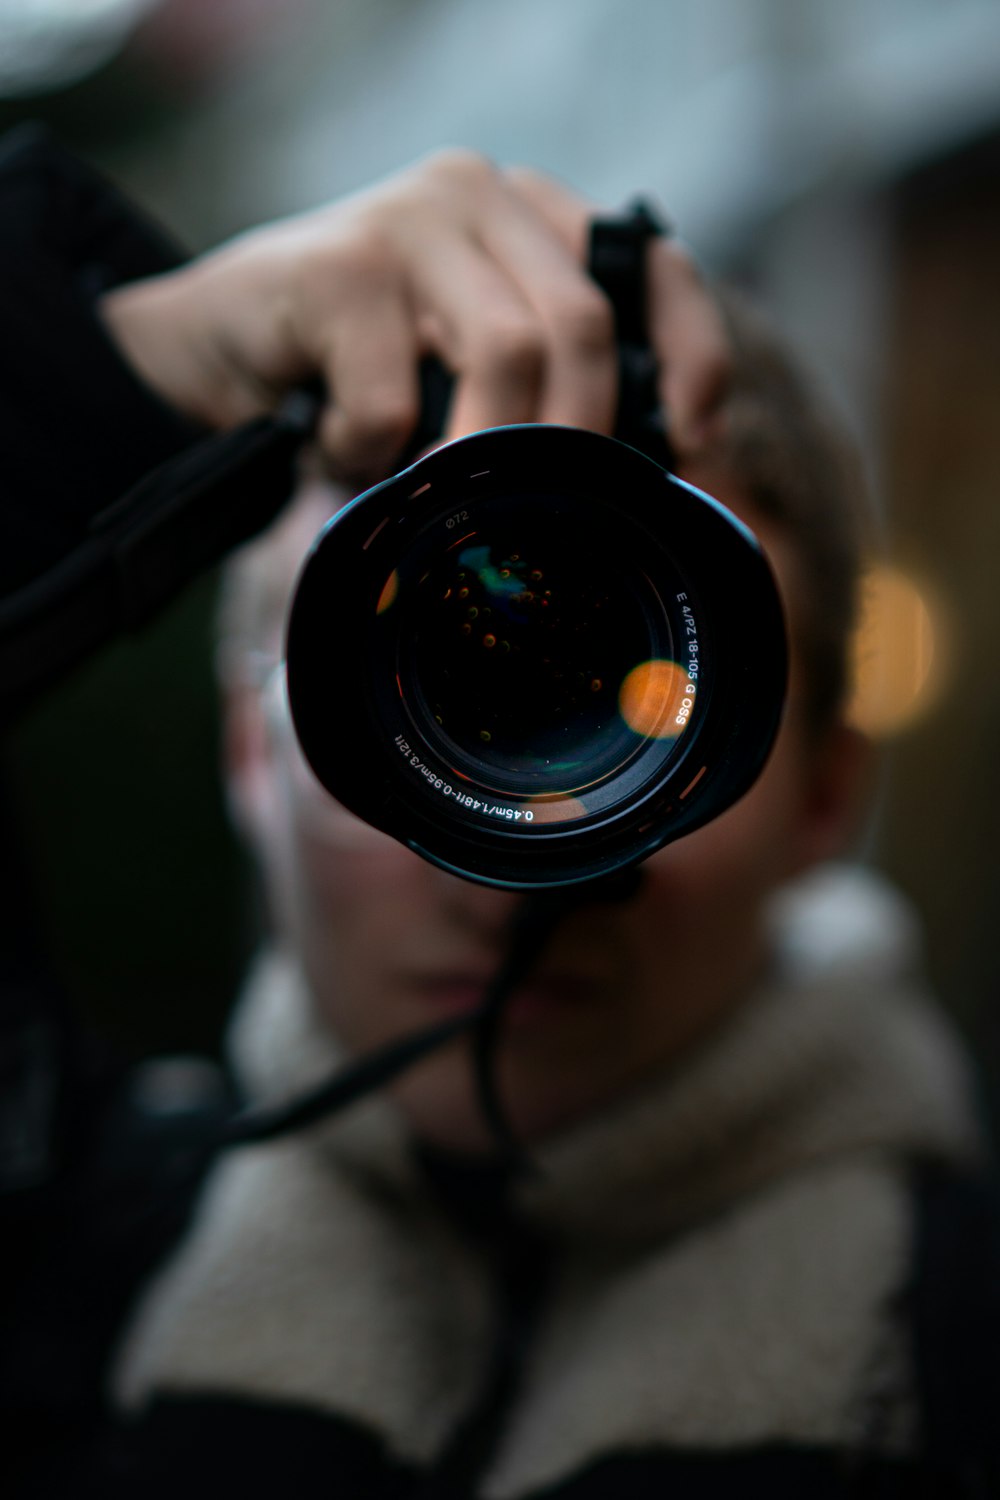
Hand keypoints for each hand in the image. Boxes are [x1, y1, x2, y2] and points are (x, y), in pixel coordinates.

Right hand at [101, 150, 730, 485]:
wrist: (202, 357)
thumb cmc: (348, 378)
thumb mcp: (458, 375)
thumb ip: (536, 388)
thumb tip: (634, 477)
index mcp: (525, 217)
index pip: (647, 258)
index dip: (691, 349)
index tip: (695, 436)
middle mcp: (476, 196)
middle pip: (581, 320)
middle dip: (578, 434)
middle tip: (550, 512)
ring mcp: (406, 220)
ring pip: (507, 349)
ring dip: (482, 451)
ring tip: (443, 496)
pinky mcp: (336, 266)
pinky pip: (395, 391)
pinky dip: (375, 451)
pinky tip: (341, 455)